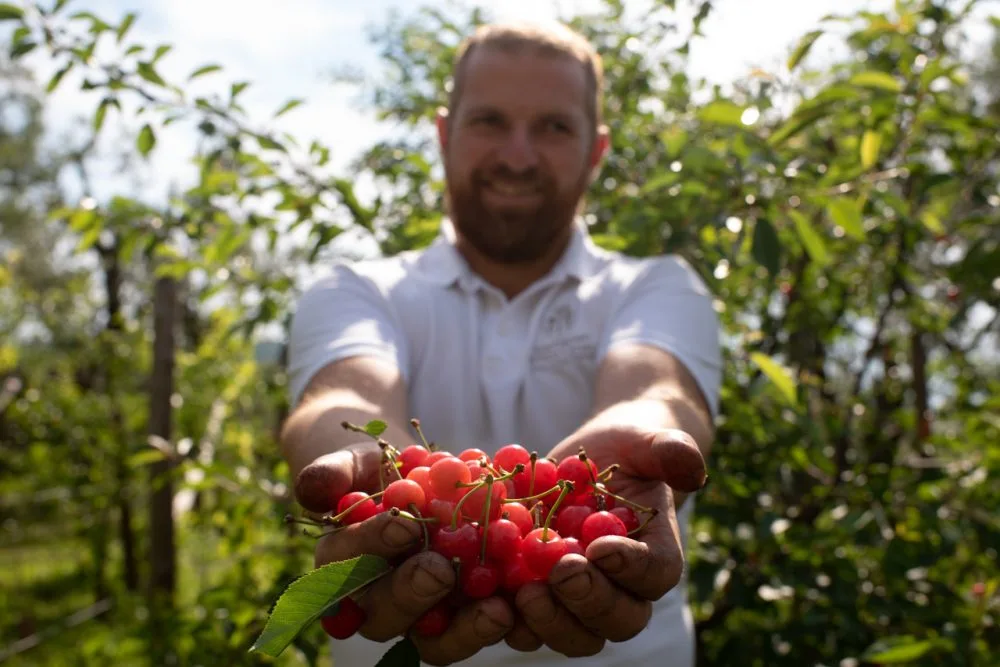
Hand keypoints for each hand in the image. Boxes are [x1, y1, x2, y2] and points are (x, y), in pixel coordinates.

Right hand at [295, 444, 514, 664]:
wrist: (416, 477)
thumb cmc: (377, 470)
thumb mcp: (356, 461)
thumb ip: (333, 472)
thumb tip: (314, 488)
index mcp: (340, 565)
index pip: (346, 563)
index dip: (373, 546)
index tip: (403, 524)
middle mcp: (375, 601)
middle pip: (386, 613)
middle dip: (413, 592)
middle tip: (441, 569)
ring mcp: (420, 616)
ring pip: (433, 639)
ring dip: (463, 628)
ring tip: (494, 609)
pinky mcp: (460, 617)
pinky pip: (475, 632)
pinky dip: (497, 624)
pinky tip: (520, 607)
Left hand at [505, 426, 703, 655]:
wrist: (591, 461)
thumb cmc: (627, 449)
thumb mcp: (647, 440)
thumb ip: (671, 449)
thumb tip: (691, 468)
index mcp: (657, 553)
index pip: (655, 573)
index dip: (632, 568)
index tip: (602, 547)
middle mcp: (623, 589)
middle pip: (617, 620)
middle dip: (589, 601)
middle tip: (561, 571)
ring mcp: (579, 600)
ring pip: (574, 634)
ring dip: (549, 622)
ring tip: (523, 592)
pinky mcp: (539, 598)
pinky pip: (527, 625)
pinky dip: (508, 618)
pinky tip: (488, 597)